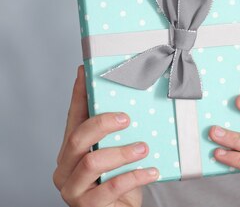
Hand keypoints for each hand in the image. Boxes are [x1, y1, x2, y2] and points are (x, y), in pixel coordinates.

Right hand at [53, 65, 158, 206]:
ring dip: (123, 152)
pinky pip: (111, 188)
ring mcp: (73, 189)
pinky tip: (151, 172)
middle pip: (78, 138)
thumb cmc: (121, 181)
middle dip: (103, 123)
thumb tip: (133, 101)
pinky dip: (135, 177)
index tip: (85, 71)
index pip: (73, 118)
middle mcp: (66, 168)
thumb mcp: (119, 153)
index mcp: (72, 151)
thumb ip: (120, 133)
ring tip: (144, 148)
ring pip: (93, 162)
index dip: (79, 94)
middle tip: (127, 118)